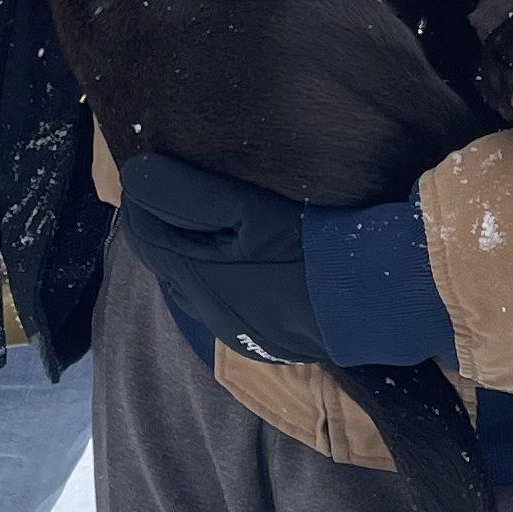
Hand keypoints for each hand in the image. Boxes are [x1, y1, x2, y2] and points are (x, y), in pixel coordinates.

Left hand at [120, 150, 454, 371]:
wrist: (376, 296)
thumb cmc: (312, 245)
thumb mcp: (247, 211)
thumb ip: (186, 194)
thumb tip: (136, 177)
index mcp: (197, 280)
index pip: (145, 235)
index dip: (142, 200)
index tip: (148, 169)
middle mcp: (211, 315)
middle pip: (168, 263)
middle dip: (162, 228)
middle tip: (170, 190)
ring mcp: (242, 333)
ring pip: (195, 289)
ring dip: (189, 255)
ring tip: (201, 222)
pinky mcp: (272, 342)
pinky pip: (227, 306)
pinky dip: (218, 279)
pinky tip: (237, 263)